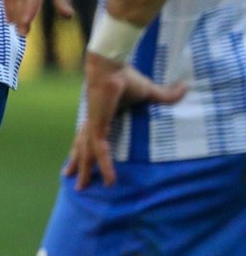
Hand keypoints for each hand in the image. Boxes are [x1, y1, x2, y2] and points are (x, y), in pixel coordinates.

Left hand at [65, 52, 185, 188]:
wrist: (111, 66)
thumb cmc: (126, 76)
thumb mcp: (149, 92)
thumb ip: (166, 95)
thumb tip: (186, 88)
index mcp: (101, 116)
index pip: (89, 136)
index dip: (84, 147)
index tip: (80, 157)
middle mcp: (93, 123)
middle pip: (82, 147)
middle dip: (77, 163)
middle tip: (70, 177)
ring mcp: (93, 126)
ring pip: (87, 154)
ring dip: (85, 171)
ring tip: (81, 188)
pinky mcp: (98, 128)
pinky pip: (101, 152)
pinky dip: (106, 167)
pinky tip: (110, 182)